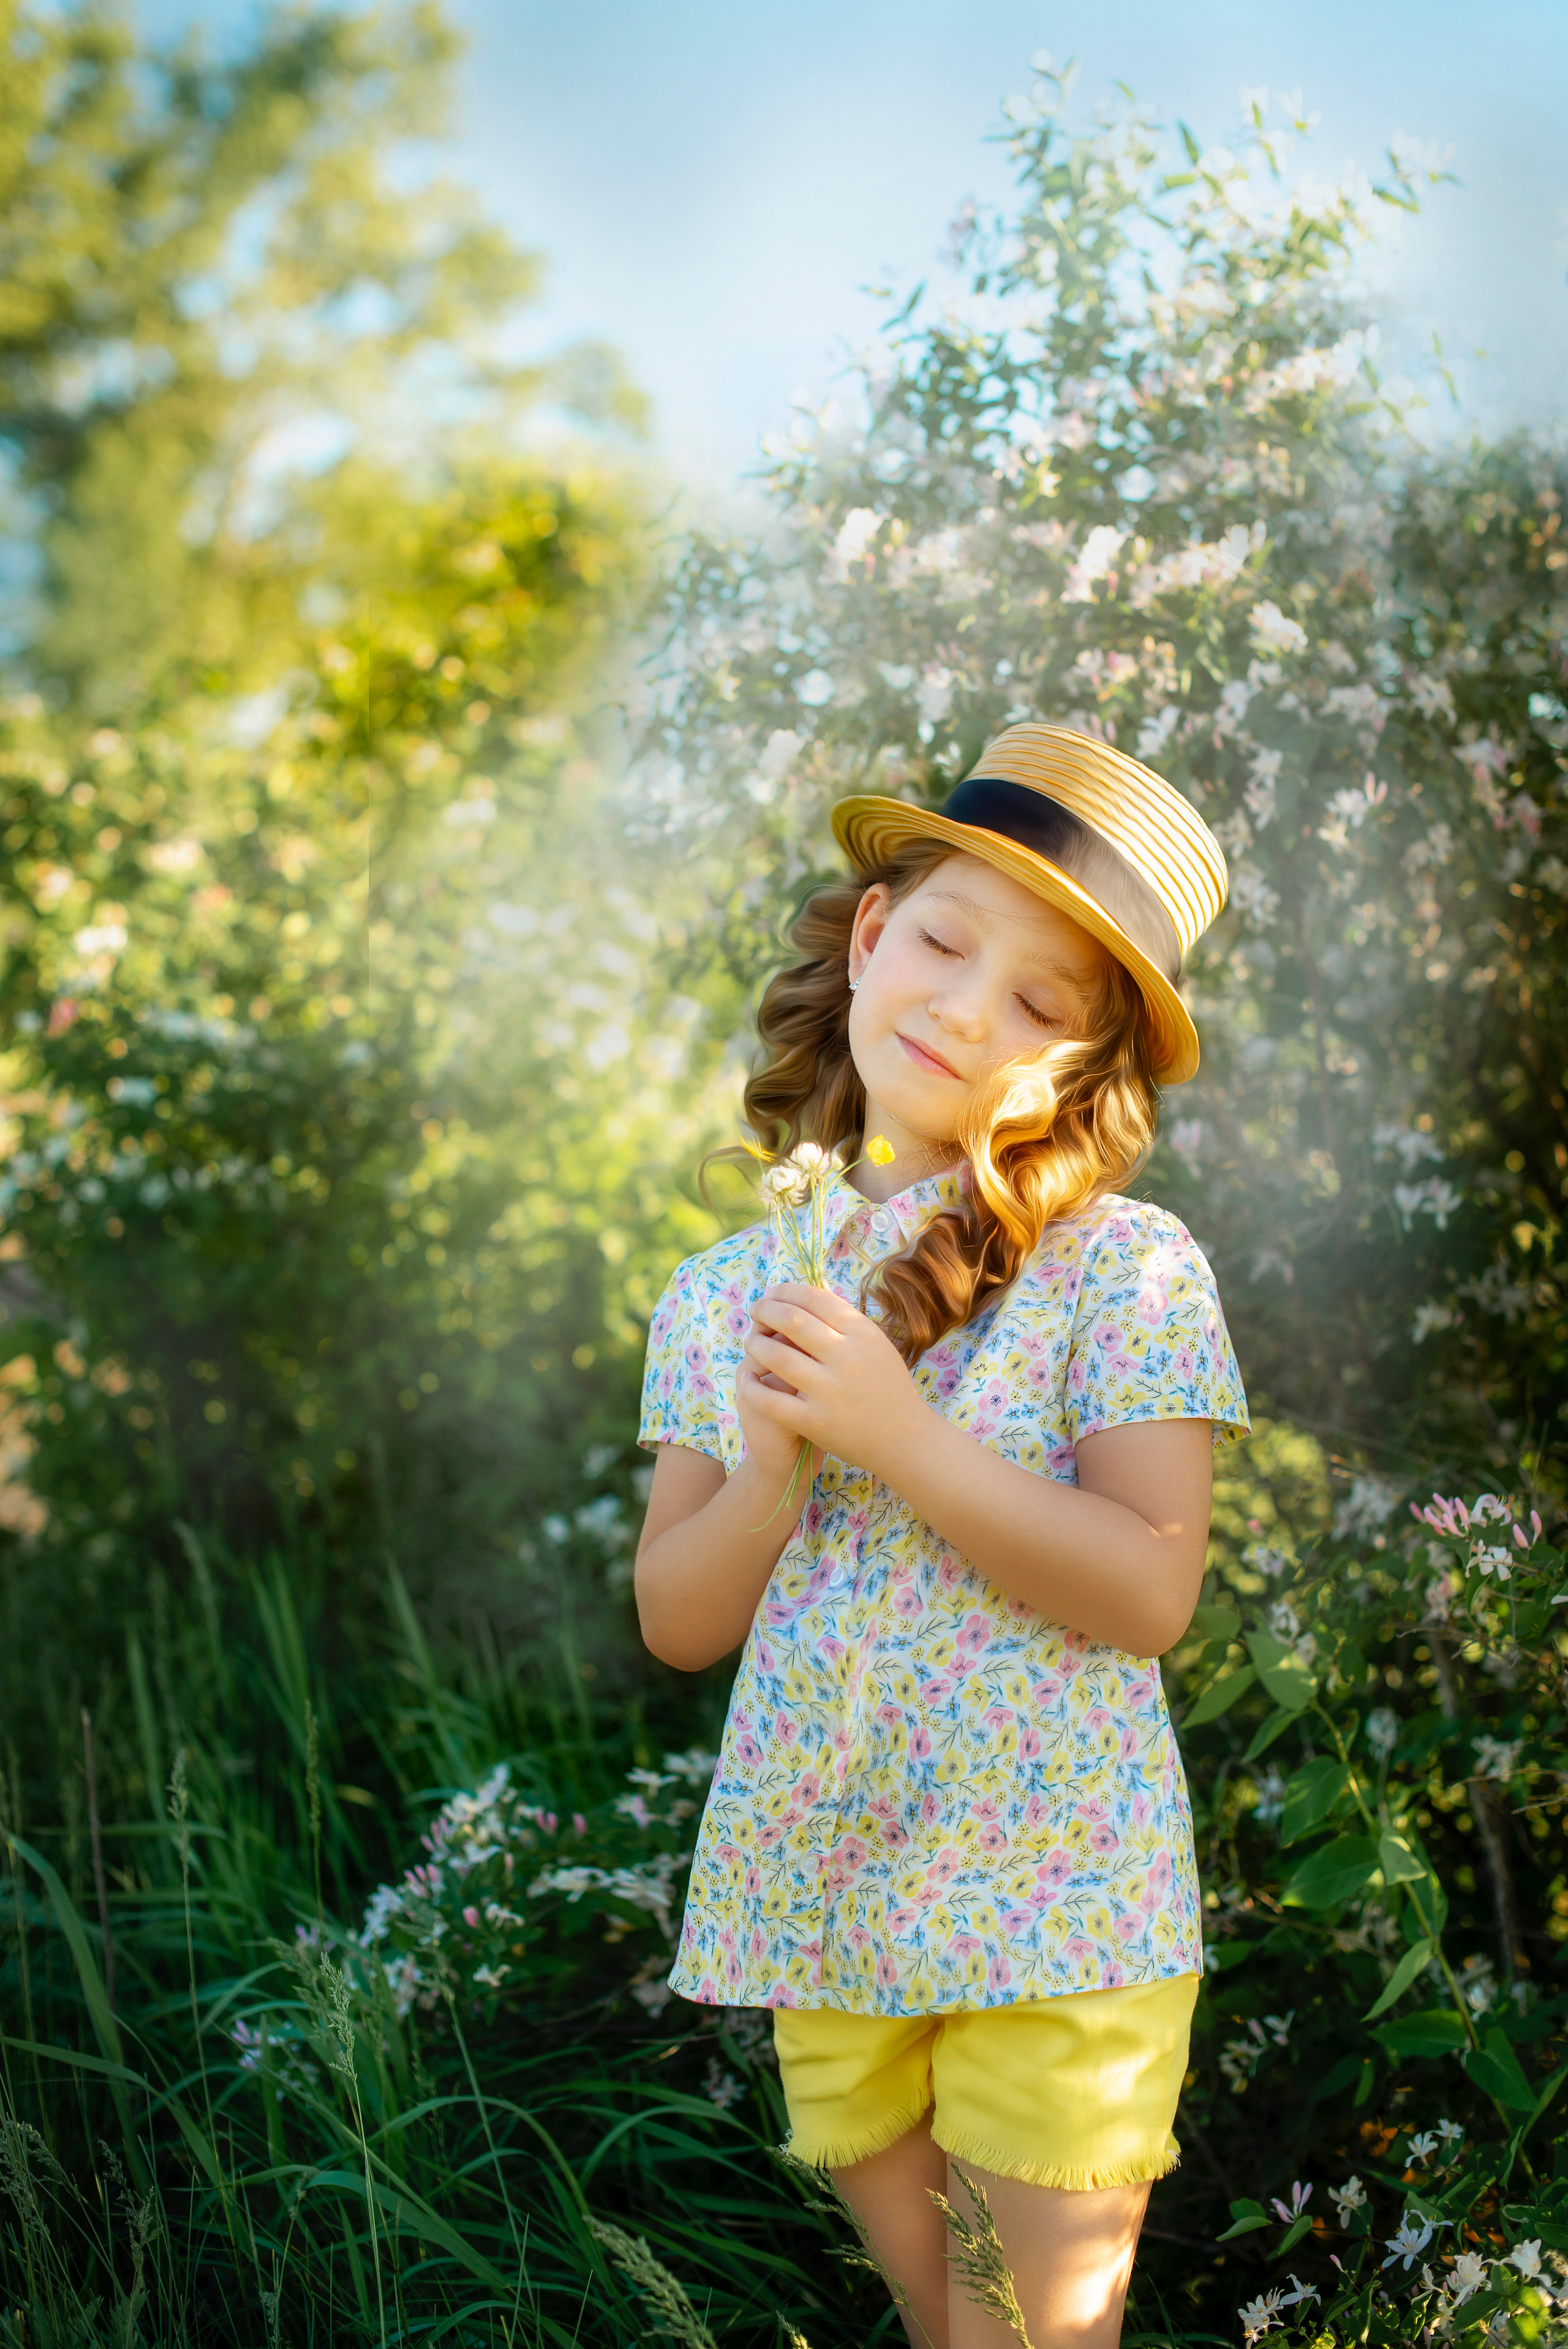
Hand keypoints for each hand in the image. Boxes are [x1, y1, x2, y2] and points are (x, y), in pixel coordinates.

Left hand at [742, 1281, 924, 1475]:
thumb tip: (803, 1294)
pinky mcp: (814, 1421)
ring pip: (776, 1355)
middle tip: (756, 1311)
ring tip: (751, 1341)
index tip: (772, 1294)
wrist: (904, 1438)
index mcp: (862, 1333)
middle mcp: (846, 1357)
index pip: (814, 1298)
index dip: (785, 1291)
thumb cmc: (888, 1387)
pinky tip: (746, 1378)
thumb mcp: (875, 1344)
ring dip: (755, 1344)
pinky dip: (752, 1386)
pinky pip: (770, 1400)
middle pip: (791, 1320)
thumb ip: (844, 1321)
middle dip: (765, 1310)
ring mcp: (829, 1390)